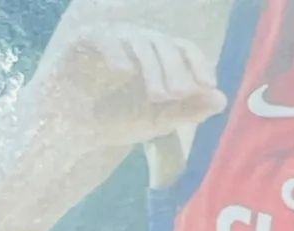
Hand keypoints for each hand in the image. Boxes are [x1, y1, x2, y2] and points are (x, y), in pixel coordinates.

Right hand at [39, 21, 225, 149]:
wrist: (71, 129)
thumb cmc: (112, 120)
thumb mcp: (156, 121)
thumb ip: (187, 111)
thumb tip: (222, 101)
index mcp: (155, 56)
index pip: (182, 48)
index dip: (197, 63)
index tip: (207, 84)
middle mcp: (136, 42)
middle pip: (162, 43)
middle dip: (175, 69)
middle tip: (178, 95)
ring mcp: (111, 38)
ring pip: (137, 40)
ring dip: (151, 67)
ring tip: (157, 96)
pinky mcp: (85, 41)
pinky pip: (104, 38)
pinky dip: (115, 52)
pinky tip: (123, 72)